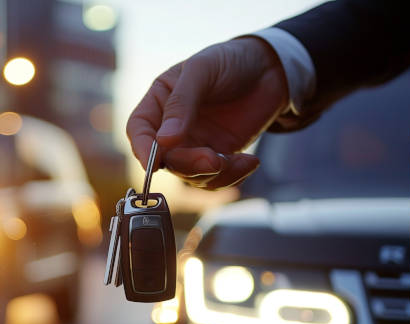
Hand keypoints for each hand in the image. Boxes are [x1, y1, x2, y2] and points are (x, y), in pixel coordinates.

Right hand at [126, 37, 288, 189]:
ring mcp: (195, 143)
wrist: (270, 68)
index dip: (142, 149)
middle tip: (214, 159)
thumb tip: (164, 141)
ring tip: (241, 160)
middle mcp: (172, 127)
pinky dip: (232, 177)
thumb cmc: (230, 60)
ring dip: (213, 174)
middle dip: (188, 164)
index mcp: (159, 101)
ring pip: (190, 175)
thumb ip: (181, 103)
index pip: (139, 130)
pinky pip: (216, 178)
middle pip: (166, 159)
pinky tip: (250, 161)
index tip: (154, 164)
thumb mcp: (202, 71)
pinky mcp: (219, 155)